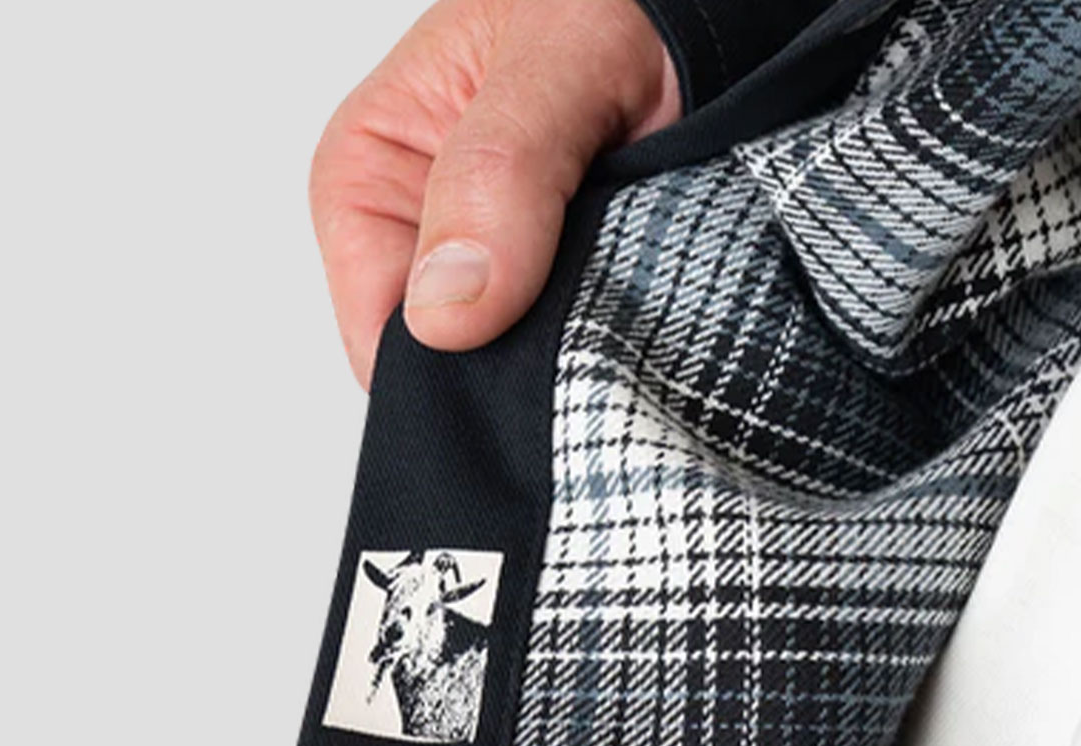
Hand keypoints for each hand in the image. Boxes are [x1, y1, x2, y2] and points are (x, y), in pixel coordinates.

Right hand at [310, 0, 680, 386]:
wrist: (706, 7)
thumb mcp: (556, 60)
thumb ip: (496, 174)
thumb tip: (444, 313)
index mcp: (374, 174)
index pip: (377, 334)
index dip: (448, 370)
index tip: (527, 356)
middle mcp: (426, 231)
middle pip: (446, 366)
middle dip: (512, 373)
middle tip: (591, 328)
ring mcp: (499, 266)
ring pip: (513, 371)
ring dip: (572, 359)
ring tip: (629, 303)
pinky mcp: (565, 285)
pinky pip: (575, 354)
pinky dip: (609, 349)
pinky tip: (642, 318)